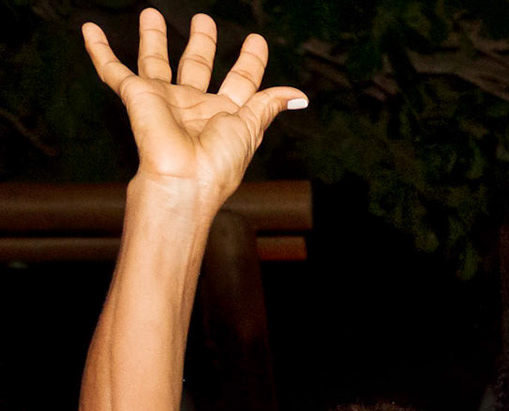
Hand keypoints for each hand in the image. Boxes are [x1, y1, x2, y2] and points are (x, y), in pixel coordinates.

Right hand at [84, 11, 305, 207]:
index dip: (250, 60)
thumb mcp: (250, 127)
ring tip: (151, 13)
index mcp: (226, 114)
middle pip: (198, 66)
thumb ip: (268, 105)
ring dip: (154, 38)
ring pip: (155, 61)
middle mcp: (195, 105)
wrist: (183, 178)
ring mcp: (165, 100)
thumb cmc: (218, 160)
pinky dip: (100, 51)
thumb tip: (299, 95)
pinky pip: (112, 70)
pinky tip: (91, 31)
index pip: (241, 80)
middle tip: (203, 20)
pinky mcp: (136, 96)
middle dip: (202, 43)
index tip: (256, 40)